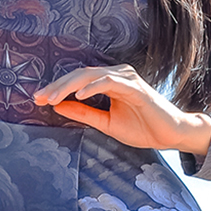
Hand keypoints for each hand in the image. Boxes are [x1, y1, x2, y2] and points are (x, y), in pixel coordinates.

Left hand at [33, 64, 210, 154]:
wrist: (171, 135)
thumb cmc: (143, 128)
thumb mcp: (106, 122)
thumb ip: (83, 113)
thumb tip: (58, 107)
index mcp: (110, 82)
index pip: (78, 81)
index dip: (57, 89)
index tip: (39, 100)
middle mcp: (117, 75)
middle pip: (80, 75)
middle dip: (57, 86)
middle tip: (39, 97)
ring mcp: (126, 79)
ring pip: (90, 76)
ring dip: (69, 86)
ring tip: (52, 98)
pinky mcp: (135, 87)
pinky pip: (109, 83)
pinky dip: (92, 87)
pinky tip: (77, 96)